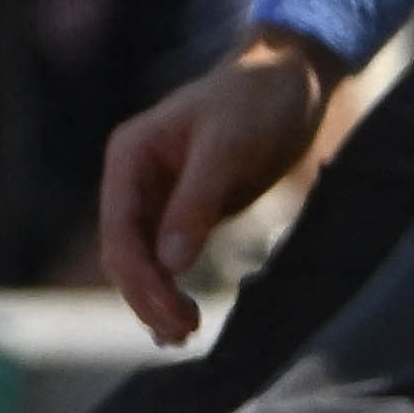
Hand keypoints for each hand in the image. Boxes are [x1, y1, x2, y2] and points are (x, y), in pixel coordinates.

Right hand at [102, 33, 332, 342]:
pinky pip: (168, 255)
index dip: (139, 277)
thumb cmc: (257, 101)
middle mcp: (134, 178)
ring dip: (155, 296)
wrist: (294, 79)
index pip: (119, 229)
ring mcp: (158, 195)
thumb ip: (195, 203)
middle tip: (183, 332)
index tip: (171, 314)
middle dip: (146, 294)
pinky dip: (173, 285)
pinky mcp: (188, 208)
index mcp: (129, 157)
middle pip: (123, 250)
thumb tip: (170, 264)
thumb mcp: (227, 148)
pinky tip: (185, 315)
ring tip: (182, 333)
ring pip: (141, 258)